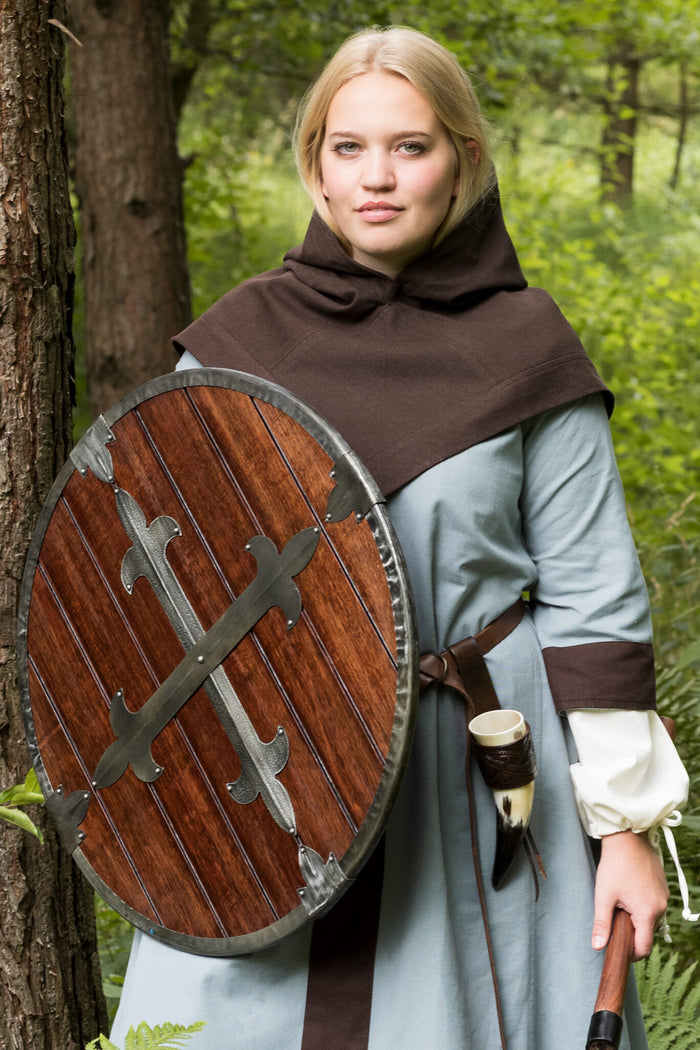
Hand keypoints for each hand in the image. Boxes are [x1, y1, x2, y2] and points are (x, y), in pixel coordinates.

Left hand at [592, 830, 668, 961]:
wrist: (628, 838)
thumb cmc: (614, 865)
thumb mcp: (603, 895)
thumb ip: (602, 923)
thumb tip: (598, 947)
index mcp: (647, 912)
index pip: (643, 947)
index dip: (630, 954)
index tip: (617, 949)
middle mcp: (661, 907)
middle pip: (647, 934)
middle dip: (632, 934)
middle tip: (614, 923)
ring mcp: (664, 897)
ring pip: (651, 920)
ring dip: (637, 920)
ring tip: (620, 906)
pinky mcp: (663, 888)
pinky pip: (654, 907)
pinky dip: (642, 908)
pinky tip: (629, 895)